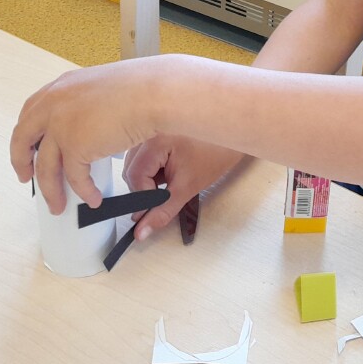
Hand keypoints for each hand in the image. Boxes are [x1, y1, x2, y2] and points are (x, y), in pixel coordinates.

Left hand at [10, 59, 159, 213]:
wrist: (153, 93)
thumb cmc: (142, 87)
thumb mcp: (102, 88)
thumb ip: (87, 102)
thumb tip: (89, 122)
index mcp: (61, 88)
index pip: (30, 113)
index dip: (26, 134)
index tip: (28, 148)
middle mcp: (54, 106)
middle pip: (23, 140)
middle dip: (21, 162)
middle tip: (26, 179)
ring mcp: (61, 126)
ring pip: (45, 167)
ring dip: (50, 190)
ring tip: (57, 206)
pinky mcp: (75, 147)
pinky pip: (75, 178)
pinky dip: (84, 192)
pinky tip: (93, 199)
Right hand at [122, 137, 246, 240]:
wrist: (231, 139)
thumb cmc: (213, 158)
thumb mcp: (187, 188)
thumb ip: (162, 211)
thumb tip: (140, 232)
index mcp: (155, 140)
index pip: (134, 176)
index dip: (143, 197)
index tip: (155, 208)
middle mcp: (147, 132)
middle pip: (131, 170)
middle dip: (144, 189)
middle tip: (165, 195)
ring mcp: (150, 131)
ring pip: (135, 165)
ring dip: (147, 180)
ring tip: (169, 181)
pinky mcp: (154, 134)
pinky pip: (142, 158)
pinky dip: (151, 171)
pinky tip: (167, 172)